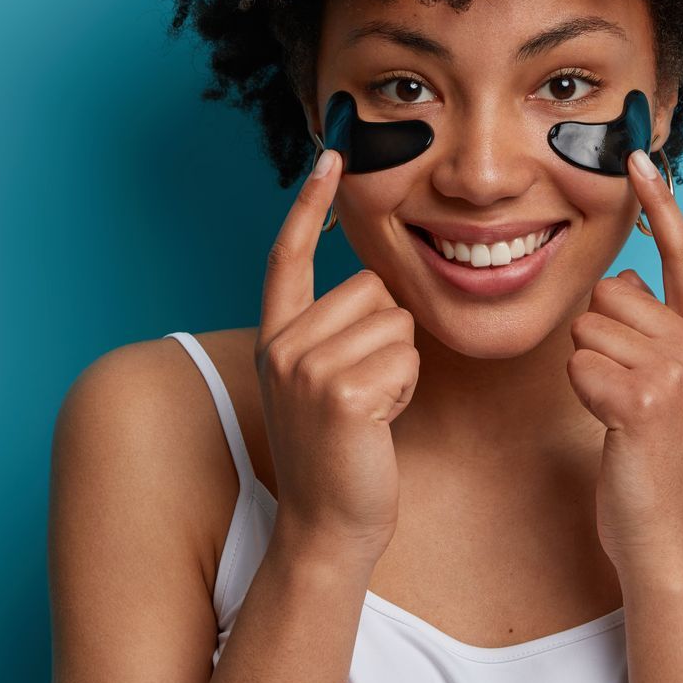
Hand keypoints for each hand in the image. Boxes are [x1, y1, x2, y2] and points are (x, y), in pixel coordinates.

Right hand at [257, 148, 420, 567]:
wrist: (329, 527)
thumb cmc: (341, 456)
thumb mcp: (325, 383)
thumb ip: (333, 334)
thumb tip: (376, 290)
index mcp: (276, 337)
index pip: (287, 255)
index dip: (308, 203)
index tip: (333, 156)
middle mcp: (281, 345)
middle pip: (371, 289)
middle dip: (388, 335)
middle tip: (366, 392)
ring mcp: (305, 367)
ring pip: (394, 322)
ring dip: (401, 366)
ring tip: (372, 409)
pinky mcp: (340, 392)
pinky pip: (405, 358)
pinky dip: (406, 389)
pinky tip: (380, 424)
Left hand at [566, 148, 682, 571]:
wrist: (671, 536)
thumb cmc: (656, 464)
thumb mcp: (668, 387)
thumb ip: (653, 332)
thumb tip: (623, 281)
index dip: (663, 206)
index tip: (641, 158)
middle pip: (610, 294)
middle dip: (598, 335)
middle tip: (622, 391)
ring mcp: (674, 371)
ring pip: (588, 326)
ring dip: (587, 367)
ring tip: (617, 411)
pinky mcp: (642, 398)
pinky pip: (579, 363)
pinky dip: (581, 392)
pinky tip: (609, 425)